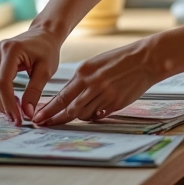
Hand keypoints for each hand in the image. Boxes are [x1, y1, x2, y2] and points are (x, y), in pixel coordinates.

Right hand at [0, 24, 61, 125]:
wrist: (45, 33)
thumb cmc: (48, 49)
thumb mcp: (46, 71)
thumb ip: (35, 91)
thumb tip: (27, 114)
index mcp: (11, 50)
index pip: (3, 83)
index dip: (9, 103)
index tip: (18, 118)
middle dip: (4, 105)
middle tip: (17, 120)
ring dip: (1, 101)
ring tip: (15, 113)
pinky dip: (1, 94)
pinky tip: (11, 102)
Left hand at [31, 40, 155, 125]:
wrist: (145, 59)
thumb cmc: (121, 59)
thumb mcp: (97, 63)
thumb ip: (83, 80)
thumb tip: (70, 97)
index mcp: (84, 72)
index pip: (61, 96)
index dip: (48, 110)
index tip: (38, 118)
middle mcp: (92, 84)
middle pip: (68, 109)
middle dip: (55, 119)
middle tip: (44, 125)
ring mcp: (104, 95)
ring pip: (83, 114)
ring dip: (78, 116)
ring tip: (79, 112)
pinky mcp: (115, 103)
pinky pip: (98, 115)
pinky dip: (94, 114)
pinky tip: (97, 108)